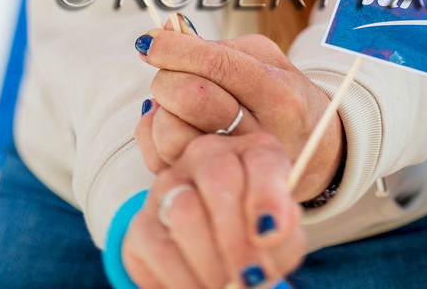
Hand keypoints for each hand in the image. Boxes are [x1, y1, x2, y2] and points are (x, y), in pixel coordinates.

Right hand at [123, 132, 306, 288]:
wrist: (218, 251)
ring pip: (185, 213)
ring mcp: (170, 185)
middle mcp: (208, 156)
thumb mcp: (282, 230)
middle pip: (218, 181)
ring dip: (210, 261)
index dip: (266, 197)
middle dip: (236, 238)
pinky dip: (183, 278)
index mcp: (253, 151)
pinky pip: (160, 248)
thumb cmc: (257, 232)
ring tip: (227, 287)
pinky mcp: (143, 221)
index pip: (262, 161)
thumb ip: (283, 229)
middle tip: (248, 277)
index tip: (270, 234)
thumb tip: (268, 234)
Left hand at [134, 26, 343, 198]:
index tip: (150, 41)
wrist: (313, 150)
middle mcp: (261, 135)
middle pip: (191, 97)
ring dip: (160, 111)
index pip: (217, 64)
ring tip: (174, 102)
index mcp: (279, 94)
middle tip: (169, 72)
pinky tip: (170, 121)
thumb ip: (217, 46)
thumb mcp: (266, 60)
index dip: (175, 48)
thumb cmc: (282, 95)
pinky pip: (160, 161)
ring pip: (173, 135)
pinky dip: (153, 135)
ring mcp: (235, 167)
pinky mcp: (210, 187)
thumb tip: (163, 31)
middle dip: (166, 77)